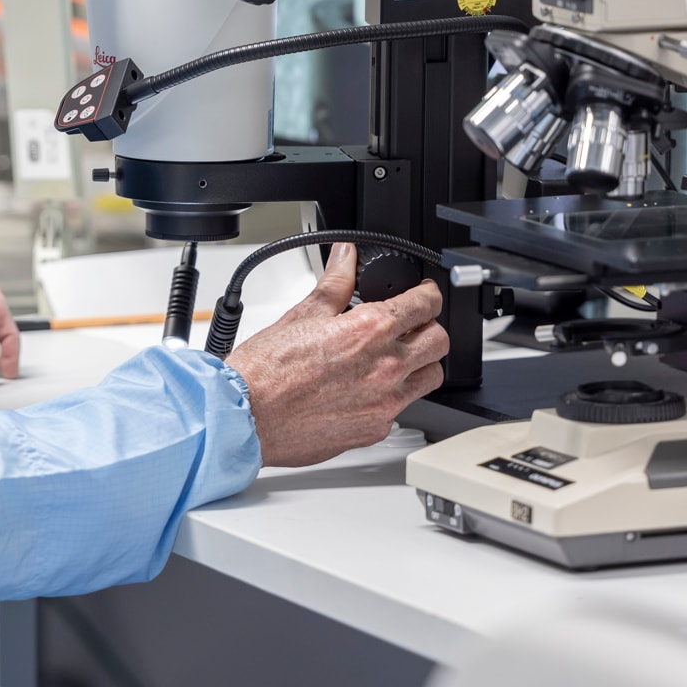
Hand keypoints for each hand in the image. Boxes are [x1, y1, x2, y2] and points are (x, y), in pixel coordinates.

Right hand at [225, 243, 446, 467]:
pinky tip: (367, 389)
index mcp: (370, 331)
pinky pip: (401, 410)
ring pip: (430, 378)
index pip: (426, 304)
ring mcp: (384, 403)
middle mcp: (386, 368)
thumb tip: (346, 255)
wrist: (247, 416)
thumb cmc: (267, 370)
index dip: (427, 293)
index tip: (422, 294)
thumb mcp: (303, 313)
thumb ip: (336, 282)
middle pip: (440, 342)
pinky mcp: (375, 430)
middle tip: (411, 324)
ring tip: (395, 358)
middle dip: (430, 327)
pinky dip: (391, 396)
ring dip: (420, 364)